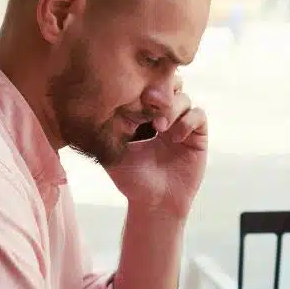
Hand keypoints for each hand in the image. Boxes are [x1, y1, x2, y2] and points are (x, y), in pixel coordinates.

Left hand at [105, 79, 207, 218]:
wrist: (154, 204)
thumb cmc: (131, 181)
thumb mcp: (112, 153)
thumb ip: (106, 132)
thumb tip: (91, 108)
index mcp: (143, 117)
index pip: (147, 88)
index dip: (143, 86)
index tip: (134, 97)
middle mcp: (164, 117)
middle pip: (170, 84)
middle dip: (161, 89)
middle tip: (150, 101)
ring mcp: (181, 125)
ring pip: (184, 97)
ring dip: (172, 108)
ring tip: (159, 128)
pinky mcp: (197, 137)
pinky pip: (198, 115)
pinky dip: (188, 121)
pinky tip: (174, 138)